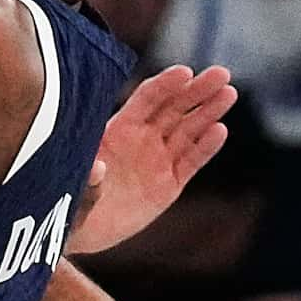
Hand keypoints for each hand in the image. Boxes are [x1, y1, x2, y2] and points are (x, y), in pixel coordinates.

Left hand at [71, 66, 235, 254]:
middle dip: (197, 90)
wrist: (80, 227)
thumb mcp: (75, 186)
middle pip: (174, 108)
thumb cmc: (71, 196)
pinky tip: (220, 130)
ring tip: (229, 93)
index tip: (185, 72)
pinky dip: (206, 147)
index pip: (147, 100)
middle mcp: (142, 139)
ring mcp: (158, 160)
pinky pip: (191, 162)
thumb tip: (98, 168)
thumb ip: (88, 179)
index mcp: (118, 129)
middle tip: (222, 74)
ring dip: (209, 112)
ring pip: (188, 130)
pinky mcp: (170, 185)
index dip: (166, 84)